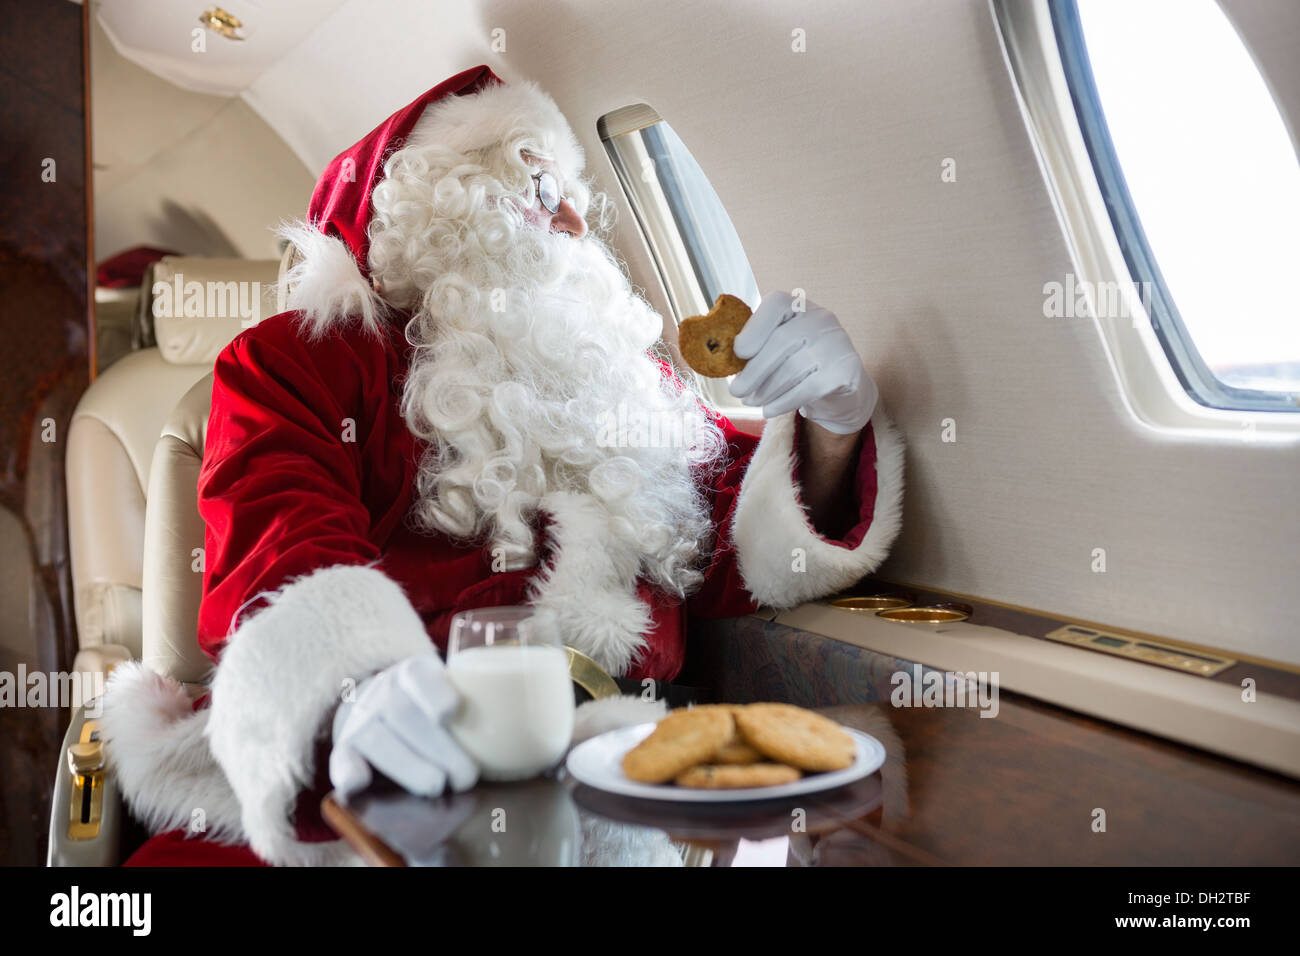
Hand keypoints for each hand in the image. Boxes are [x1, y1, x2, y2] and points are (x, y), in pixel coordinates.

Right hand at [330, 653, 478, 798]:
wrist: (382, 700)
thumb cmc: (434, 704)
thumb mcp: (457, 689)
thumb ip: (490, 704)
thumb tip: (551, 745)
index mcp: (415, 672)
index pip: (419, 674)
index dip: (435, 692)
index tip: (452, 711)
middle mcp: (385, 691)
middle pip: (404, 714)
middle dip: (437, 748)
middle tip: (466, 776)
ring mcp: (362, 719)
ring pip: (377, 740)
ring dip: (409, 766)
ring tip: (438, 786)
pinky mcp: (346, 747)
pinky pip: (340, 758)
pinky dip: (348, 772)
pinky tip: (359, 784)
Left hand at [729, 291, 877, 434]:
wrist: (842, 386)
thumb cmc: (798, 364)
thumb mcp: (777, 347)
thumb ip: (755, 346)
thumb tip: (721, 358)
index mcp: (799, 306)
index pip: (776, 305)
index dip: (754, 328)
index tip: (739, 353)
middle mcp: (821, 318)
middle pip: (782, 341)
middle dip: (754, 371)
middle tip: (736, 391)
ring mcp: (836, 343)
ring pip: (793, 368)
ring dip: (765, 390)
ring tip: (751, 401)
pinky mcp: (844, 371)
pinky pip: (807, 389)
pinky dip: (782, 402)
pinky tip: (769, 410)